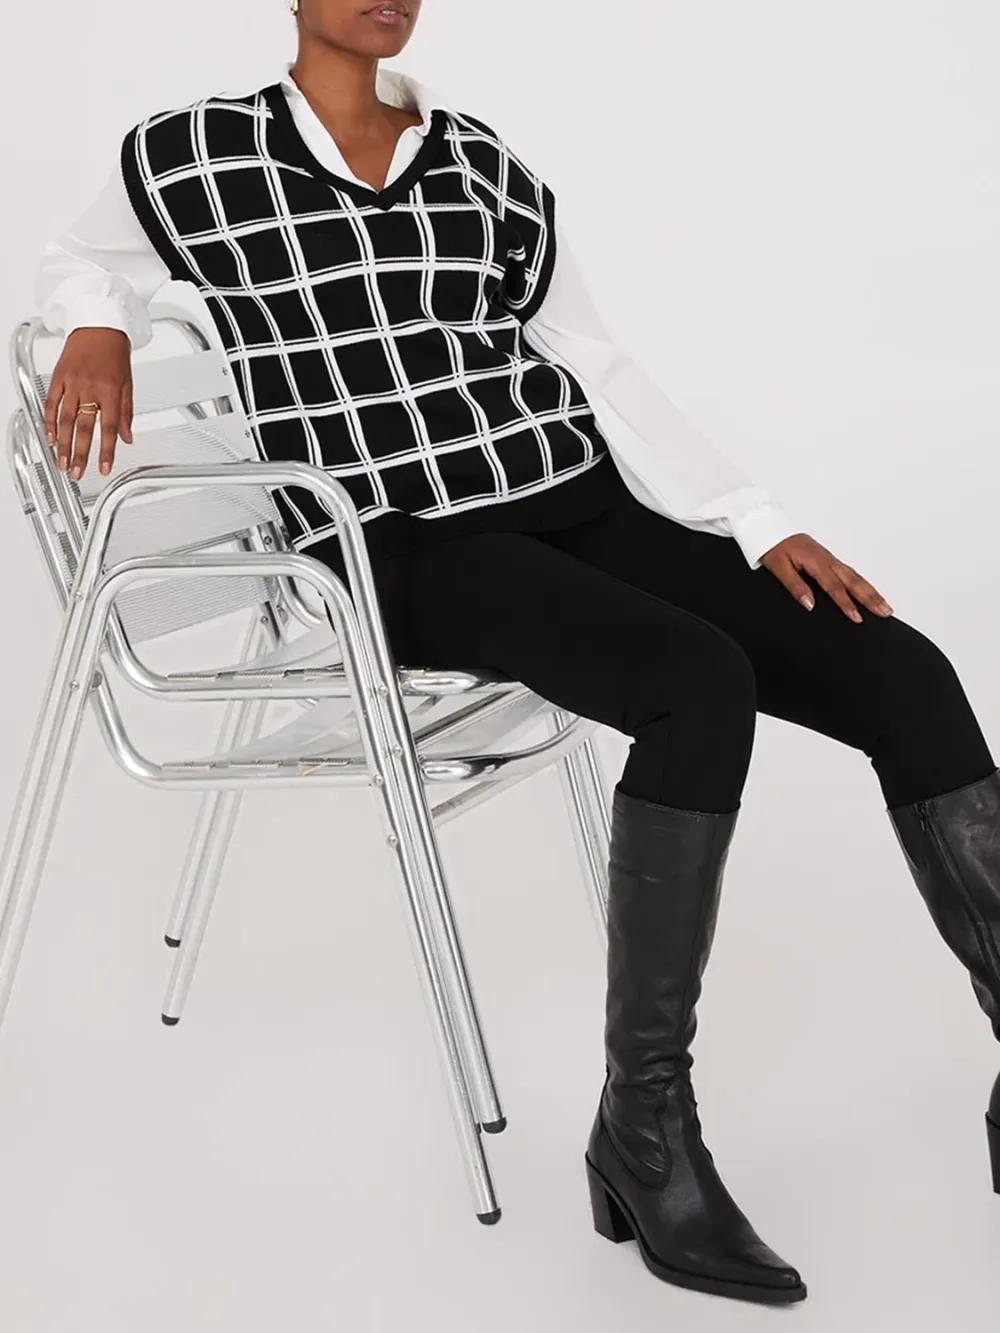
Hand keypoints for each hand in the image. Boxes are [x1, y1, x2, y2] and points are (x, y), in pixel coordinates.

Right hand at [43, 328, 133, 479]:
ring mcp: (72, 382)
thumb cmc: (115, 353)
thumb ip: (126, 413)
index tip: (104, 468)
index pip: (109, 429)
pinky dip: (49, 421)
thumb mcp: (128, 384)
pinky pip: (52, 402)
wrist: (99, 324)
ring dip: (63, 444)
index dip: (107, 451)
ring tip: (62, 462)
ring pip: (66, 419)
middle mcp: (91, 388)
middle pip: (84, 428)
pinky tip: (50, 437)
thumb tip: (128, 438)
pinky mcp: (59, 376)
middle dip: (80, 454)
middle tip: (77, 472)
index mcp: (111, 391)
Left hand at [761, 533, 892, 622]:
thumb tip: (809, 604)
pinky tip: (869, 592)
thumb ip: (795, 586)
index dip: (846, 604)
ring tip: (885, 606)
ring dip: (871, 592)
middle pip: (854, 581)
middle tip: (885, 612)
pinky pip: (851, 572)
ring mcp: (830, 559)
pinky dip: (863, 583)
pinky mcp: (830, 559)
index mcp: (816, 562)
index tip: (857, 617)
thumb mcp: (779, 568)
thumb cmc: (775, 547)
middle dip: (871, 598)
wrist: (772, 529)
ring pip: (856, 577)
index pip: (834, 587)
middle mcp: (827, 560)